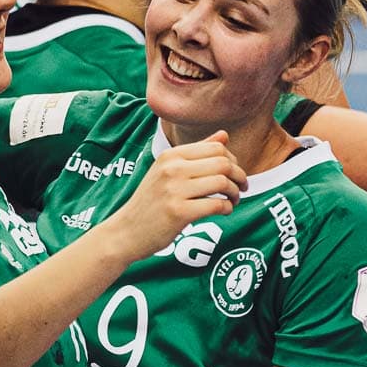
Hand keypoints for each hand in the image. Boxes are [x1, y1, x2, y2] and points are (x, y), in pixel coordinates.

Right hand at [92, 131, 246, 259]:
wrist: (126, 231)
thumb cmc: (151, 201)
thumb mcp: (168, 171)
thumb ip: (197, 152)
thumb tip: (224, 135)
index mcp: (171, 155)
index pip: (216, 148)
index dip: (232, 161)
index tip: (234, 174)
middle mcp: (172, 169)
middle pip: (223, 163)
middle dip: (239, 176)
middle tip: (240, 188)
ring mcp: (174, 190)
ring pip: (222, 182)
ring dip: (235, 193)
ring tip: (233, 200)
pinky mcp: (179, 213)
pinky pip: (216, 205)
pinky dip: (227, 208)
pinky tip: (224, 211)